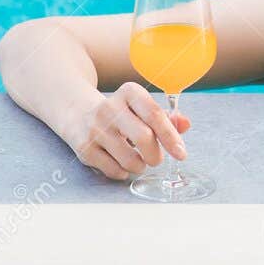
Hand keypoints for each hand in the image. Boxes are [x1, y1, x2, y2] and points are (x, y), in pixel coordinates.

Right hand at [67, 81, 189, 179]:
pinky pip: (112, 169)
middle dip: (156, 155)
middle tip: (157, 159)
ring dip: (141, 166)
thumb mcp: (142, 107)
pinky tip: (123, 165)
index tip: (181, 153)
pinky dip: (123, 172)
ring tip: (140, 161)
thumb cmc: (121, 113)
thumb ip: (166, 117)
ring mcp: (95, 129)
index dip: (171, 136)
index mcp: (130, 93)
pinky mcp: (84, 148)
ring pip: (129, 158)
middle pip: (144, 137)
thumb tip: (185, 125)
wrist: (78, 113)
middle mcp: (110, 108)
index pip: (155, 115)